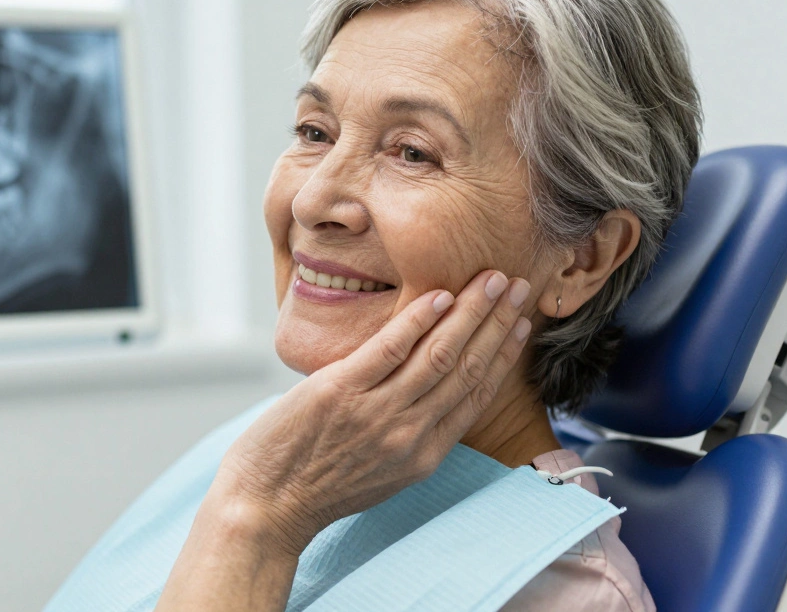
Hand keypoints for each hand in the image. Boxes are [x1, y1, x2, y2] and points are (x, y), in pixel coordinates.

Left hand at [212, 270, 532, 555]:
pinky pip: (388, 349)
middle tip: (518, 287)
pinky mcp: (340, 393)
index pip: (475, 396)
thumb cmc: (316, 487)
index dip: (503, 357)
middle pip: (466, 369)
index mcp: (424, 455)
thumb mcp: (382, 474)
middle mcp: (409, 434)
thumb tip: (425, 395)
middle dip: (497, 324)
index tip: (520, 326)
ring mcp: (376, 413)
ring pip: (438, 354)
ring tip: (490, 280)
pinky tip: (439, 296)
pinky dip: (417, 320)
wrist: (266, 507)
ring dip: (470, 312)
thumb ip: (409, 435)